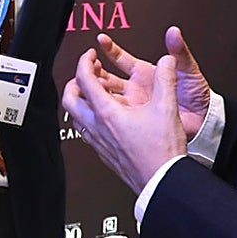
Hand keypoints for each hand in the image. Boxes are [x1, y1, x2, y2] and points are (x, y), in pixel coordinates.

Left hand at [63, 52, 185, 193]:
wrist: (162, 182)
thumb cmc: (161, 152)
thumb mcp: (166, 108)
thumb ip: (165, 80)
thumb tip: (166, 62)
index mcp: (107, 113)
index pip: (84, 80)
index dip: (84, 62)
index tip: (90, 55)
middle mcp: (97, 127)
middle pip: (69, 99)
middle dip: (75, 81)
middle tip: (88, 73)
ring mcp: (98, 142)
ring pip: (75, 117)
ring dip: (80, 100)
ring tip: (94, 93)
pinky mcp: (104, 153)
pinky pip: (85, 131)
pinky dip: (88, 117)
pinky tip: (104, 117)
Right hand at [93, 26, 210, 139]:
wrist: (203, 120)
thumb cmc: (197, 94)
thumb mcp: (188, 70)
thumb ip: (178, 52)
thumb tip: (174, 32)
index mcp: (144, 72)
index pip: (120, 58)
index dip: (109, 49)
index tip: (100, 40)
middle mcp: (135, 87)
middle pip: (107, 78)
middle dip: (96, 71)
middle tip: (89, 67)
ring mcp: (133, 104)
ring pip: (106, 96)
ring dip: (97, 92)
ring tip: (89, 87)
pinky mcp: (135, 121)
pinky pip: (114, 116)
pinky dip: (104, 112)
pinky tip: (97, 108)